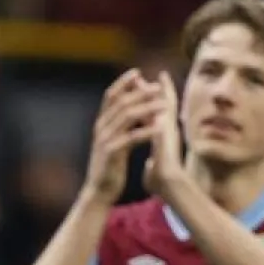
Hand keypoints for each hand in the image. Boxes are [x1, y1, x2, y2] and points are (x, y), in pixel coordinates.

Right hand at [83, 68, 168, 203]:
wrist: (99, 191)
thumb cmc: (109, 167)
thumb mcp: (111, 142)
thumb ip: (117, 126)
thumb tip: (127, 111)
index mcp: (101, 124)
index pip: (110, 96)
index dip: (123, 82)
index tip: (137, 72)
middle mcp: (101, 128)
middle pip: (121, 102)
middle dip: (140, 93)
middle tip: (158, 88)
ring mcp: (106, 140)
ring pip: (127, 116)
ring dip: (147, 108)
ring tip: (164, 105)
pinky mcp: (113, 153)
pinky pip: (131, 137)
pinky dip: (146, 130)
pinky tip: (159, 127)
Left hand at [141, 72, 183, 196]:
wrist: (169, 185)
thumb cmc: (162, 181)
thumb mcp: (154, 169)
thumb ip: (152, 163)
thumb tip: (150, 165)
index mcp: (159, 138)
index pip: (150, 118)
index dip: (143, 106)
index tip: (135, 95)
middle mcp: (165, 130)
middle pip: (156, 105)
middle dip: (147, 91)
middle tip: (137, 77)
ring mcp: (169, 127)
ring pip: (161, 101)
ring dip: (150, 89)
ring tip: (140, 77)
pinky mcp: (169, 127)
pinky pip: (166, 106)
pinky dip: (161, 95)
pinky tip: (155, 85)